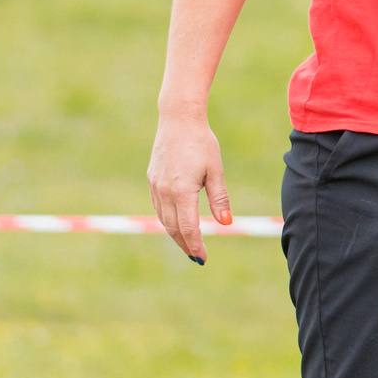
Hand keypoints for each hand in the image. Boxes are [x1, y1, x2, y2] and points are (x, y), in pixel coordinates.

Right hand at [148, 111, 228, 262]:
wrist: (178, 120)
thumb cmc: (202, 143)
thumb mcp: (216, 170)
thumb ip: (219, 198)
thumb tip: (226, 223)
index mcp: (182, 190)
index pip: (187, 227)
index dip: (195, 245)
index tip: (203, 258)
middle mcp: (164, 190)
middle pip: (173, 228)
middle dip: (185, 244)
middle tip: (198, 257)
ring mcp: (155, 185)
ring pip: (163, 219)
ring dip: (175, 234)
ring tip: (189, 245)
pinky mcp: (152, 179)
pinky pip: (158, 207)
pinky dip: (167, 220)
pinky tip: (177, 224)